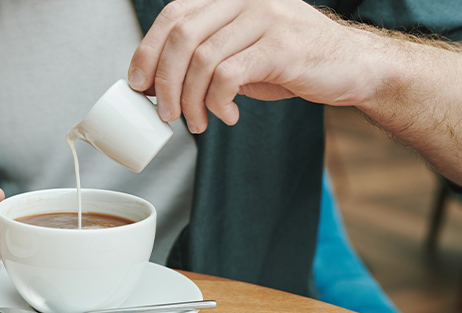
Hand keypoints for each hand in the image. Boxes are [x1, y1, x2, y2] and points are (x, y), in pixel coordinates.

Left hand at [128, 0, 378, 132]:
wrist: (352, 67)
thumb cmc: (291, 62)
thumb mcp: (240, 51)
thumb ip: (203, 57)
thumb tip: (156, 83)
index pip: (173, 14)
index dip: (148, 50)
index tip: (138, 83)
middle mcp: (245, 0)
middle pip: (182, 36)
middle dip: (164, 82)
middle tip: (166, 113)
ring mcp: (265, 19)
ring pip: (202, 59)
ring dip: (191, 100)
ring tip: (198, 122)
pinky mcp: (281, 47)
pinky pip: (228, 75)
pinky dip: (217, 102)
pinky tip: (227, 115)